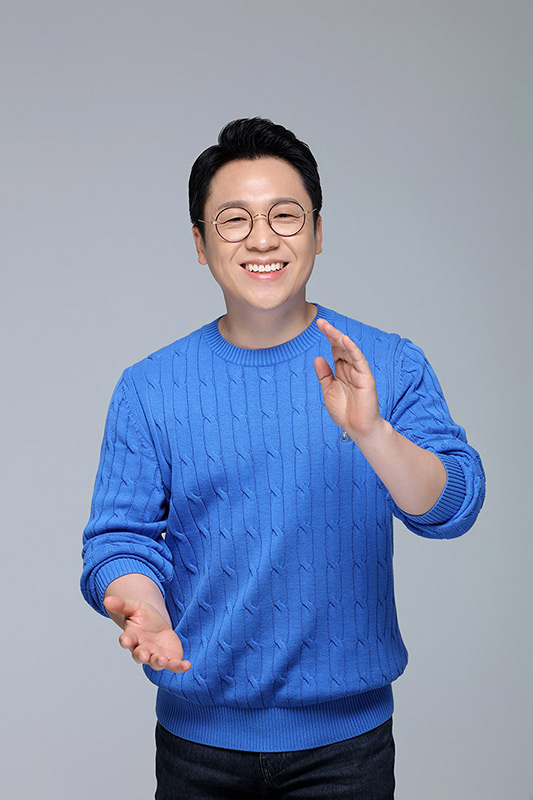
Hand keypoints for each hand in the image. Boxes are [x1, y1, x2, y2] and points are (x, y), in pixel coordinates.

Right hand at [103, 595, 190, 672]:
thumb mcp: (134, 607)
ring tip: (161, 660)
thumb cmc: (144, 618)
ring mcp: (156, 655)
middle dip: (141, 655)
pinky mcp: (169, 658)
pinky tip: (186, 665)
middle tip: (143, 655)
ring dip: (158, 662)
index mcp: (132, 637)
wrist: (159, 626)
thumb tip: (107, 599)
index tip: (125, 640)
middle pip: (139, 655)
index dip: (126, 640)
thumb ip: (122, 605)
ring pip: (155, 662)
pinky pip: (174, 665)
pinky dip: (179, 667)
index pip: (127, 640)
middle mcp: (142, 649)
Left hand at [314, 318, 383, 441]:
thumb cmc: (345, 411)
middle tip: (321, 322)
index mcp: (341, 370)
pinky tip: (345, 340)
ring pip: (349, 350)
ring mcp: (359, 372)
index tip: (318, 325)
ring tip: (328, 328)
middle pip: (341, 346)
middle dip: (331, 334)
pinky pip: (359, 360)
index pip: (334, 349)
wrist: (357, 427)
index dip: (327, 337)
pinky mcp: (366, 377)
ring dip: (339, 338)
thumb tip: (318, 358)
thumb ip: (324, 374)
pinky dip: (353, 350)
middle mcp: (350, 368)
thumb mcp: (328, 390)